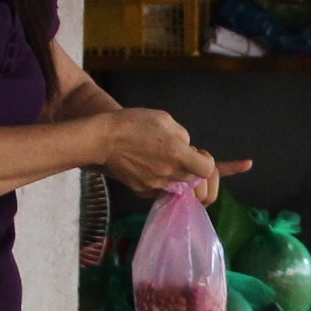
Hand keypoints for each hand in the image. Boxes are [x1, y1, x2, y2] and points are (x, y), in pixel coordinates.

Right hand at [92, 108, 243, 196]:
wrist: (102, 140)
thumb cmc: (133, 124)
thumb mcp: (164, 119)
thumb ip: (183, 136)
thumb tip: (189, 150)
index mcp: (177, 154)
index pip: (208, 170)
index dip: (208, 161)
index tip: (200, 153)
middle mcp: (169, 174)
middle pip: (196, 182)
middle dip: (197, 172)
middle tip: (188, 160)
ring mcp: (156, 185)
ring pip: (180, 188)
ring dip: (181, 177)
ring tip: (169, 162)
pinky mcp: (143, 191)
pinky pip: (163, 190)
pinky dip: (165, 181)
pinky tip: (154, 167)